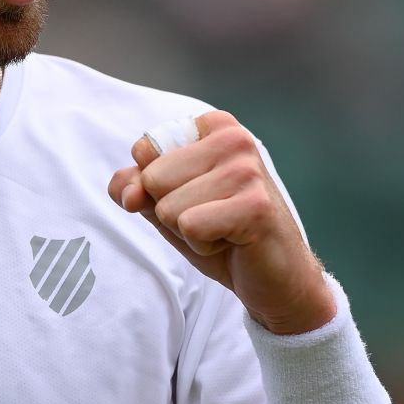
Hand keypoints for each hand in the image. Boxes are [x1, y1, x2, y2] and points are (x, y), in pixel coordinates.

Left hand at [107, 111, 336, 334]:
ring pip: (168, 207)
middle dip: (172, 211)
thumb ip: (136, 188)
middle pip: (153, 179)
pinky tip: (232, 243)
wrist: (274, 276)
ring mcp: (246, 170)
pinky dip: (202, 246)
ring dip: (188, 232)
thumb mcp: (167, 204)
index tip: (196, 198)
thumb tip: (129, 192)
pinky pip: (189, 227)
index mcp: (213, 127)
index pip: (144, 151)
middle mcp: (233, 139)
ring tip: (223, 230)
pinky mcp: (254, 205)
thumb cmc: (221, 234)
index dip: (157, 188)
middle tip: (213, 219)